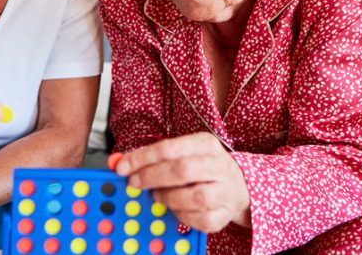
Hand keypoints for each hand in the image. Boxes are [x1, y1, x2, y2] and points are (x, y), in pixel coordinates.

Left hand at [115, 132, 250, 231]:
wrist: (239, 186)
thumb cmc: (203, 168)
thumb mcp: (183, 153)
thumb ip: (154, 157)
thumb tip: (122, 163)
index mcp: (205, 144)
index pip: (169, 148)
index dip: (142, 159)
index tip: (122, 167)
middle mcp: (218, 164)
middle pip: (183, 170)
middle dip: (152, 177)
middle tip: (135, 183)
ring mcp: (225, 189)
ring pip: (197, 196)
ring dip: (170, 198)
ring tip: (158, 196)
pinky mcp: (225, 213)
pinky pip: (202, 219)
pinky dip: (183, 216)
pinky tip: (176, 210)